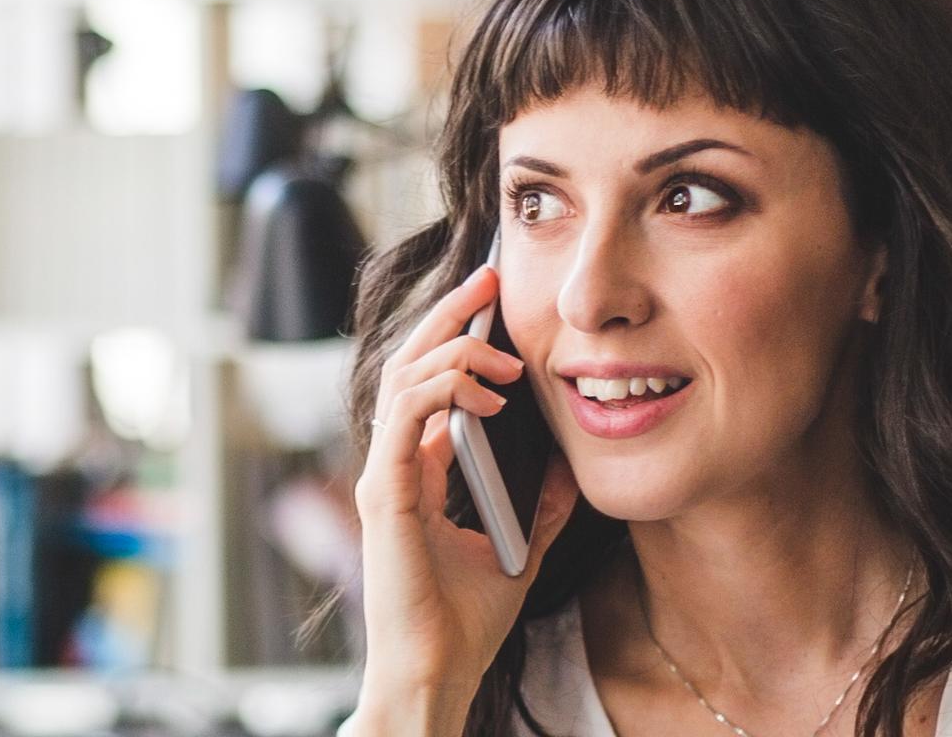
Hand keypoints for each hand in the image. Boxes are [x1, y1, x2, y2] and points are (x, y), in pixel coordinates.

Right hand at [348, 266, 580, 736]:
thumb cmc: (464, 625)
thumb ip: (539, 508)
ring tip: (501, 349)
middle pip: (408, 365)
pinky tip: (485, 396)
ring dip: (451, 350)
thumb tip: (568, 469)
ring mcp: (383, 478)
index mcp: (416, 473)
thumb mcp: (518, 549)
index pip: (426, 384)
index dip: (456, 336)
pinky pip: (404, 422)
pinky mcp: (385, 497)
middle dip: (448, 316)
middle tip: (488, 279)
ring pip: (400, 381)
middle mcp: (393, 467)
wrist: (438, 673)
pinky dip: (441, 395)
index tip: (494, 301)